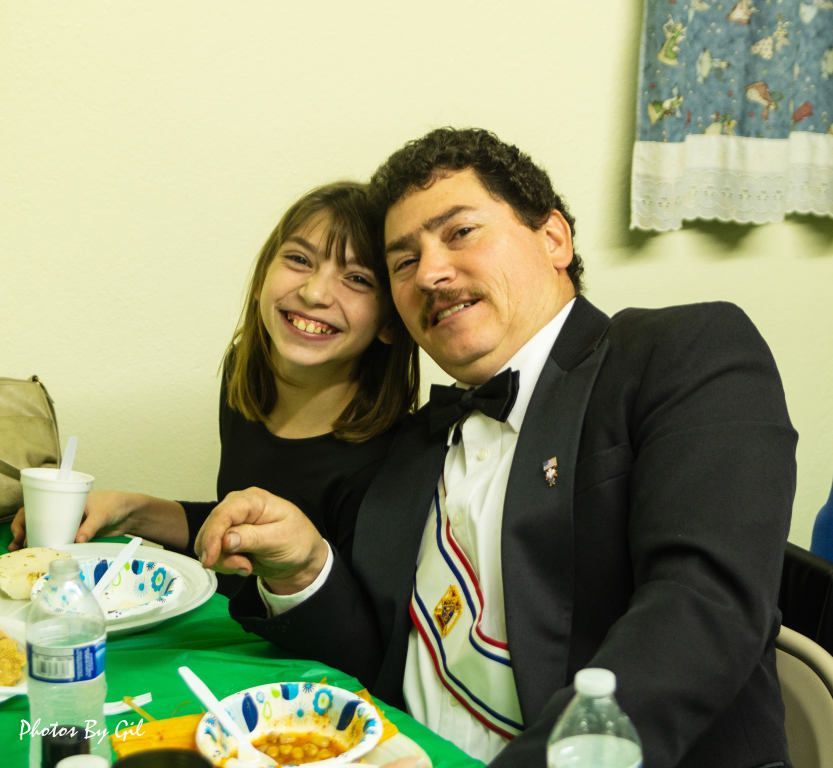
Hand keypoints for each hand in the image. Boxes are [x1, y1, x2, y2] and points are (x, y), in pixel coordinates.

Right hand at [7, 490, 136, 549]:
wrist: (132, 513)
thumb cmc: (117, 504)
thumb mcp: (103, 514)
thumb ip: (91, 527)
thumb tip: (78, 540)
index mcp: (65, 499)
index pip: (36, 506)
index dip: (23, 518)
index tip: (20, 531)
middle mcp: (63, 512)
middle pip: (37, 521)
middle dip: (25, 532)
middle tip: (18, 546)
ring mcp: (69, 524)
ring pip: (47, 532)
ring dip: (36, 542)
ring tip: (27, 553)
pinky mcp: (77, 535)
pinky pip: (60, 540)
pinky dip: (52, 547)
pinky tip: (46, 556)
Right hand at [194, 487, 328, 592]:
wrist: (301, 559)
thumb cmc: (298, 541)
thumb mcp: (281, 539)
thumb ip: (253, 538)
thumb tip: (225, 540)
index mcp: (252, 500)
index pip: (223, 513)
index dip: (212, 536)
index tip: (209, 559)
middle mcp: (236, 508)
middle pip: (210, 529)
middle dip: (221, 554)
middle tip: (245, 567)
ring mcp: (230, 524)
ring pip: (207, 544)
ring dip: (223, 561)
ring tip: (247, 566)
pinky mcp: (226, 540)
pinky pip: (213, 554)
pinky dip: (224, 564)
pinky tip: (244, 565)